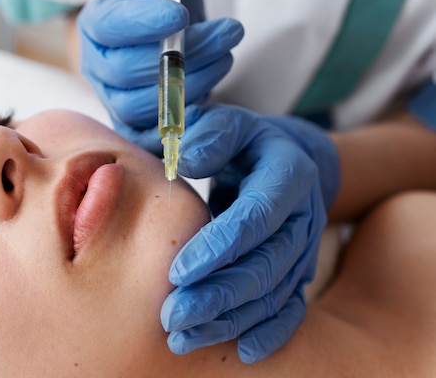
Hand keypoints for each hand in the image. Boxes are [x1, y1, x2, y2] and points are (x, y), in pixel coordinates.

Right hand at [77, 0, 243, 151]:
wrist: (162, 43)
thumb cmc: (163, 9)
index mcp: (96, 25)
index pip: (111, 27)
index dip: (144, 23)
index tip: (183, 14)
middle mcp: (98, 67)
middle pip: (126, 70)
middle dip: (182, 54)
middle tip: (229, 32)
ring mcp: (113, 101)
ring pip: (141, 105)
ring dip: (190, 84)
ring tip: (226, 58)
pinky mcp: (134, 127)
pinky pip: (152, 134)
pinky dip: (183, 120)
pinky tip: (211, 101)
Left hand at [160, 105, 339, 362]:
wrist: (287, 161)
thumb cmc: (244, 142)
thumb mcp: (227, 123)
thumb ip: (208, 134)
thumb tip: (184, 159)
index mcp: (288, 174)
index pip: (256, 216)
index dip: (219, 246)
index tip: (177, 272)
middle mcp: (303, 216)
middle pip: (265, 264)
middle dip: (218, 295)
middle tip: (171, 318)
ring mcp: (304, 248)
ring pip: (273, 293)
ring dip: (230, 319)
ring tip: (183, 338)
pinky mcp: (299, 270)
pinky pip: (290, 307)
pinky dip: (269, 332)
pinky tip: (243, 352)